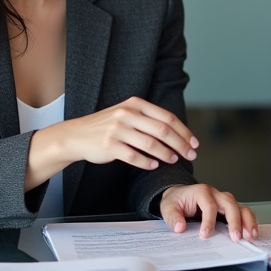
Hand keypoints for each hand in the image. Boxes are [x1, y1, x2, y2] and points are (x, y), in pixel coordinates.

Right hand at [25, 98, 198, 189]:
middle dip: (180, 144)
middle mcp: (127, 114)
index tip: (194, 143)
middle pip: (163, 130)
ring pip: (150, 144)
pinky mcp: (109, 145)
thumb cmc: (107, 126)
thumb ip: (148, 119)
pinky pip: (133, 156)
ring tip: (173, 160)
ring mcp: (117, 129)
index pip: (167, 118)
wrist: (76, 135)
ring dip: (165, 154)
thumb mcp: (127, 114)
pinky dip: (146, 162)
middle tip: (190, 154)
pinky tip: (154, 165)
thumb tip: (178, 132)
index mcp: (135, 104)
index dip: (184, 131)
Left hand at [160, 184, 258, 242]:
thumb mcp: (168, 207)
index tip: (205, 236)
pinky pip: (242, 212)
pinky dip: (249, 222)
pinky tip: (251, 233)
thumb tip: (180, 228)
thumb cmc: (176, 201)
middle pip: (230, 204)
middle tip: (235, 238)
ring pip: (240, 206)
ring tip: (250, 236)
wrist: (180, 196)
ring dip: (247, 221)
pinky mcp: (229, 208)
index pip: (209, 205)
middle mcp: (216, 194)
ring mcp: (224, 200)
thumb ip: (172, 216)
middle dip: (234, 221)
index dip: (208, 221)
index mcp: (201, 191)